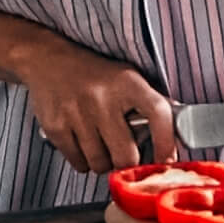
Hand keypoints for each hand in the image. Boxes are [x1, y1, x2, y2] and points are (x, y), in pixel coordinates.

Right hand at [16, 25, 176, 176]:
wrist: (46, 58)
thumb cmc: (92, 73)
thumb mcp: (125, 77)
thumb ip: (149, 104)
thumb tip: (178, 137)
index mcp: (127, 82)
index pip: (158, 114)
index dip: (167, 143)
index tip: (167, 160)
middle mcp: (102, 96)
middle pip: (127, 156)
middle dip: (126, 161)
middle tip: (122, 151)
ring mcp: (77, 112)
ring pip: (101, 164)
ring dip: (103, 161)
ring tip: (100, 142)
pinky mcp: (56, 126)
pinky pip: (79, 163)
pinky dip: (83, 160)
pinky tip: (82, 141)